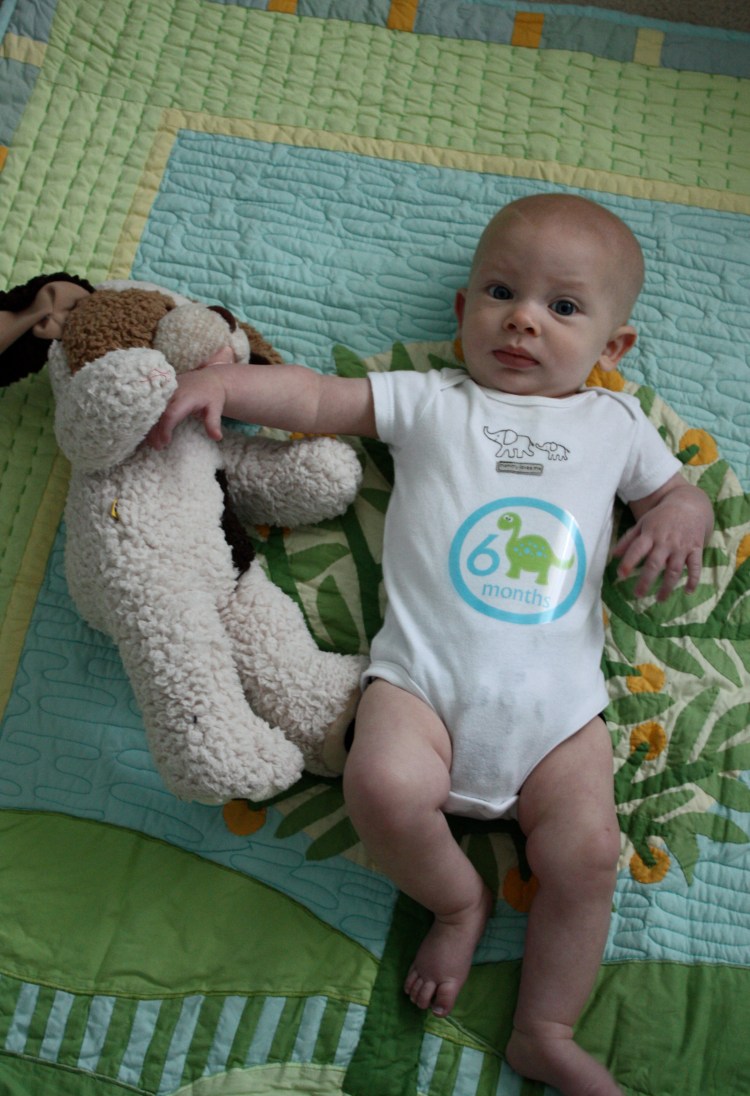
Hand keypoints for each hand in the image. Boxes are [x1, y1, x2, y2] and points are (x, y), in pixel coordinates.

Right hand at [147, 366, 227, 448]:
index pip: (172, 413)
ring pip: (153, 410)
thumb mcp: (216, 408)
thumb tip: (217, 438)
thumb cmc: (212, 395)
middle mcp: (172, 393)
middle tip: (157, 447)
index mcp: (186, 397)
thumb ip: (213, 422)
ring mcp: (165, 392)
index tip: (165, 442)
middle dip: (155, 431)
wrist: (208, 378)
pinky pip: (153, 406)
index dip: (166, 428)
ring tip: (153, 443)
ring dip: (151, 427)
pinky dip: (150, 419)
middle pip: (159, 413)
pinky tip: (150, 432)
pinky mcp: (161, 392)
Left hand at [612, 480, 711, 600]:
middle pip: (655, 564)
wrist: (689, 505)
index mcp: (650, 534)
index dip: (629, 562)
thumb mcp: (643, 523)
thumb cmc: (661, 517)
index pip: (637, 549)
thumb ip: (628, 539)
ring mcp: (682, 546)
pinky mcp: (696, 549)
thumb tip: (613, 555)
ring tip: (659, 599)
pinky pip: (695, 566)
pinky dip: (693, 579)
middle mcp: (666, 542)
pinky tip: (688, 591)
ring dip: (667, 586)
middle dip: (646, 581)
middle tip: (637, 595)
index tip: (621, 575)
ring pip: (674, 570)